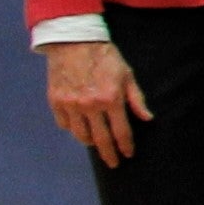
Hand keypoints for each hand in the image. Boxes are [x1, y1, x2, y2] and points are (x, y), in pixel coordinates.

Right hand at [45, 40, 150, 165]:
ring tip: (97, 144)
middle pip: (101, 139)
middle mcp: (90, 105)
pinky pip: (64, 124)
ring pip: (81, 135)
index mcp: (111, 99)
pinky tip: (79, 127)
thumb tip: (148, 118)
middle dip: (109, 154)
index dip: (126, 146)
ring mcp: (71, 104)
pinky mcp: (55, 101)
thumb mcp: (126, 74)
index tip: (128, 154)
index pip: (121, 132)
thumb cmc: (105, 56)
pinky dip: (72, 128)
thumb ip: (136, 99)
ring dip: (90, 142)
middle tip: (114, 163)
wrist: (73, 41)